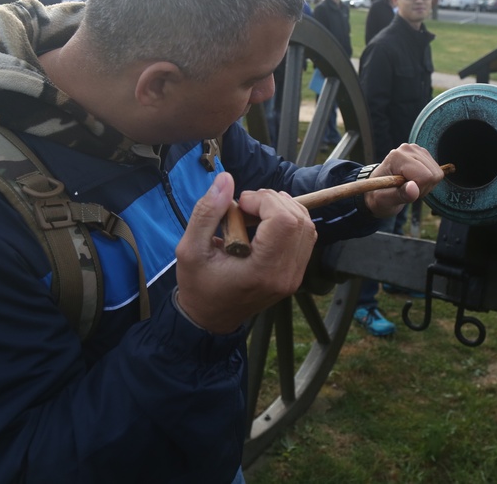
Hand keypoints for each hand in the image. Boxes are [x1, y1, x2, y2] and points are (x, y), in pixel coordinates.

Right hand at [175, 172, 316, 333]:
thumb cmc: (198, 285)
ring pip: (306, 226)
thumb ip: (207, 212)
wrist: (209, 317)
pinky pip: (304, 237)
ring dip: (282, 209)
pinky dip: (288, 221)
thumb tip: (226, 179)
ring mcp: (294, 276)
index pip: (284, 221)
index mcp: (262, 272)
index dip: (264, 201)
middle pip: (299, 220)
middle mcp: (285, 275)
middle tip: (245, 206)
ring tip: (254, 214)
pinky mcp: (296, 273)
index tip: (239, 204)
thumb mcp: (189, 248)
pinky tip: (264, 224)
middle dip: (272, 201)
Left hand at [362, 144, 443, 218]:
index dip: (419, 189)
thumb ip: (400, 194)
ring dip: (426, 185)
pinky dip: (428, 181)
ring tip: (409, 186)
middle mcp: (408, 149)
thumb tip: (414, 188)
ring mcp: (417, 149)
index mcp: (397, 157)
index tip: (404, 191)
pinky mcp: (423, 154)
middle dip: (423, 187)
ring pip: (437, 173)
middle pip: (433, 174)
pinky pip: (437, 171)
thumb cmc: (379, 196)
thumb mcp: (385, 200)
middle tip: (406, 190)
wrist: (377, 189)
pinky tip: (415, 181)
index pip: (425, 176)